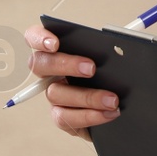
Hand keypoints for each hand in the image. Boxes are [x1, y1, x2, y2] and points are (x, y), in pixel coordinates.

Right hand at [22, 23, 118, 141]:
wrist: (121, 106)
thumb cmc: (112, 75)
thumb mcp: (110, 58)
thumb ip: (106, 50)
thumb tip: (117, 48)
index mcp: (57, 51)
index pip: (34, 37)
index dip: (39, 38)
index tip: (55, 43)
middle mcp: (49, 72)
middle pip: (40, 64)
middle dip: (65, 65)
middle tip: (91, 68)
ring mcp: (53, 95)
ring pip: (55, 94)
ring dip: (86, 96)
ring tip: (112, 99)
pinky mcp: (61, 117)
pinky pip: (66, 118)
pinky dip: (90, 116)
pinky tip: (109, 113)